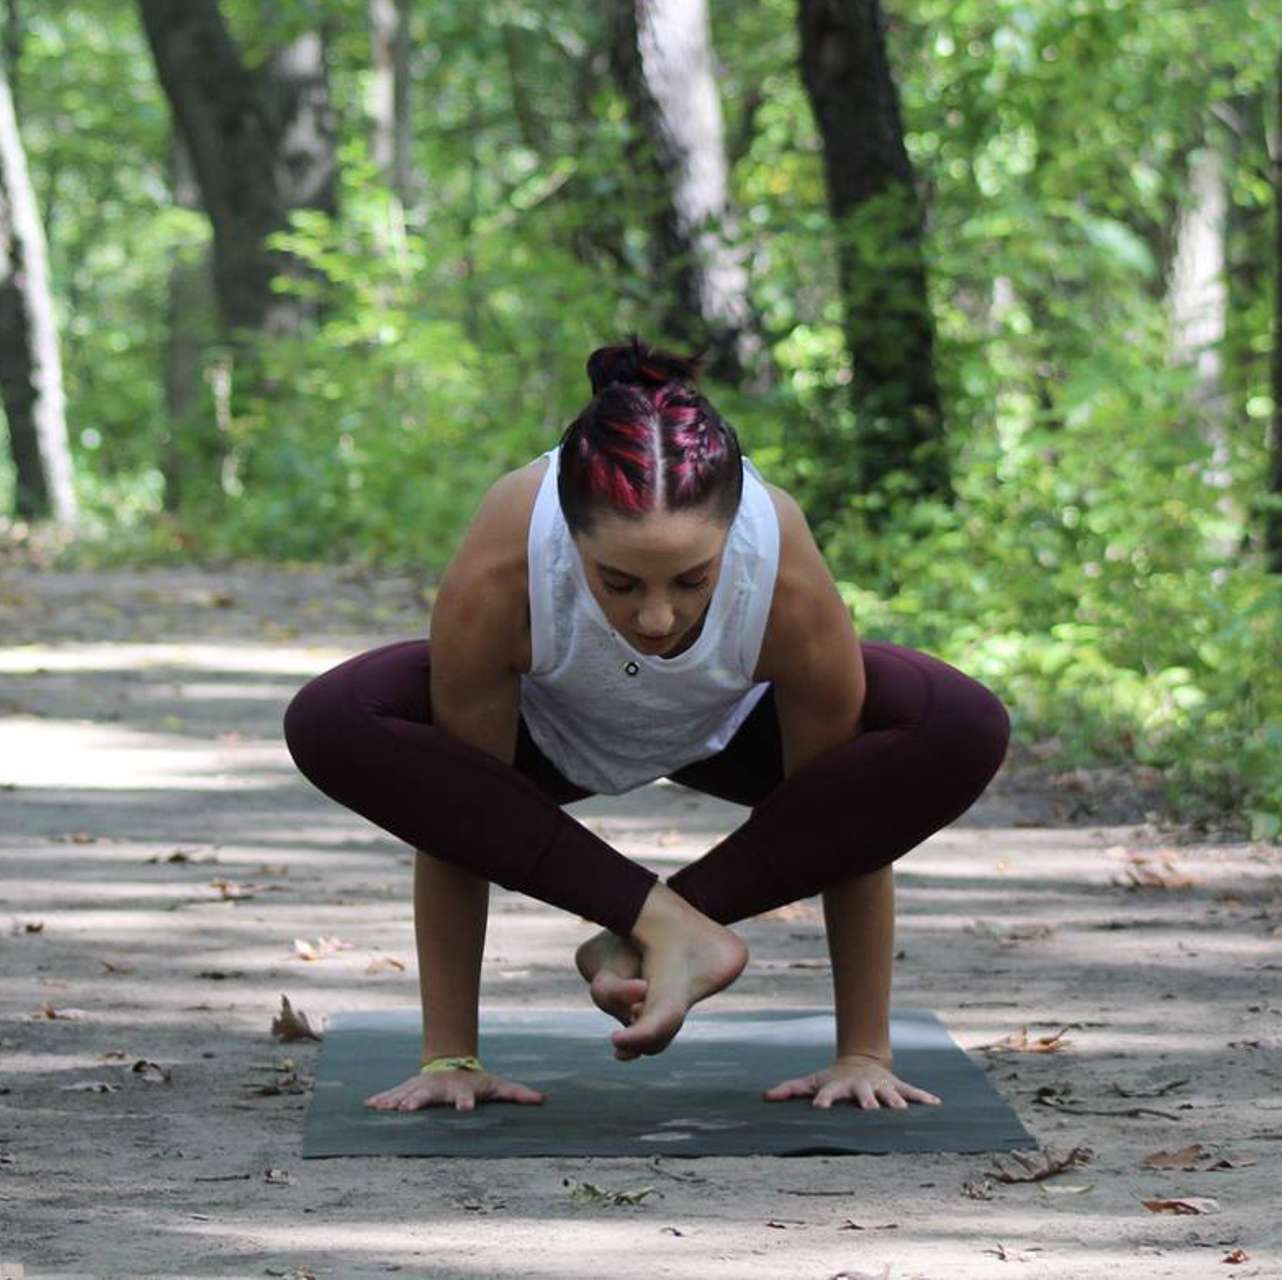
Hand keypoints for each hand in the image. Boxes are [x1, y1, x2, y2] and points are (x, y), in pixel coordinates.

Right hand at [363, 1068, 546, 1111]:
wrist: (453, 1063)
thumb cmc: (477, 1081)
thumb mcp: (498, 1086)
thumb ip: (519, 1094)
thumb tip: (543, 1100)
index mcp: (460, 1090)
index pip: (464, 1097)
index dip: (465, 1104)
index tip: (465, 1112)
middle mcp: (439, 1088)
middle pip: (428, 1095)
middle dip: (418, 1101)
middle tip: (408, 1109)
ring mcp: (422, 1087)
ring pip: (407, 1093)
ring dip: (395, 1100)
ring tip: (385, 1108)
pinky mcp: (410, 1089)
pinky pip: (393, 1094)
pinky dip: (381, 1099)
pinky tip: (368, 1105)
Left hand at [762, 1054, 940, 1109]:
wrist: (860, 1061)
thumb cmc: (832, 1078)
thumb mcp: (812, 1081)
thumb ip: (790, 1089)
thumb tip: (765, 1097)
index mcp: (838, 1087)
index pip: (828, 1094)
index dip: (823, 1101)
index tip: (819, 1110)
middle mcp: (860, 1087)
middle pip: (863, 1095)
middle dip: (866, 1101)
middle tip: (869, 1110)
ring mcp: (880, 1086)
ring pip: (889, 1094)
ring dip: (895, 1101)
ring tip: (902, 1110)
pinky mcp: (895, 1085)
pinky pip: (911, 1090)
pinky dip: (923, 1097)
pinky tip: (936, 1104)